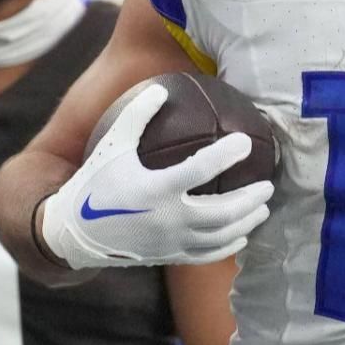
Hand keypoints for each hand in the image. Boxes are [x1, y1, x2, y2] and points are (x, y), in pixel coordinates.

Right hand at [40, 83, 271, 266]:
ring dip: (246, 222)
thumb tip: (161, 88)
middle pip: (222, 211)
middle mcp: (168, 219)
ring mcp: (170, 242)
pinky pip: (206, 255)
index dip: (227, 154)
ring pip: (219, 236)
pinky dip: (228, 246)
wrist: (76, 232)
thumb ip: (136, 116)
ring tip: (263, 209)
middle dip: (250, 199)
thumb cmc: (96, 183)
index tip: (245, 142)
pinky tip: (240, 237)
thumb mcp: (112, 146)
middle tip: (268, 185)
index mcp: (156, 189)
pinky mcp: (169, 256)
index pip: (201, 169)